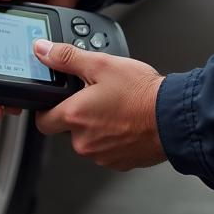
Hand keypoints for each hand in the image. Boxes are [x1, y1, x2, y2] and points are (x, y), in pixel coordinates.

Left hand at [33, 39, 166, 170]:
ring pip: (88, 139)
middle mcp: (84, 141)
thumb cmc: (141, 93)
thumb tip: (42, 51)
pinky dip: (112, 136)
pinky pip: (106, 149)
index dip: (46, 107)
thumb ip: (67, 58)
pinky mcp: (118, 163)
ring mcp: (101, 155)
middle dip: (77, 113)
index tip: (56, 99)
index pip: (42, 121)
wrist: (172, 117)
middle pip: (66, 129)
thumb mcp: (101, 64)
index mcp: (75, 116)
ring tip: (116, 105)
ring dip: (96, 125)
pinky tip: (125, 120)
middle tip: (96, 95)